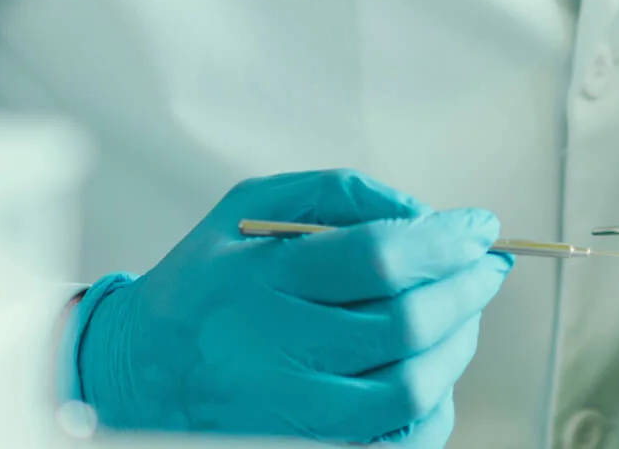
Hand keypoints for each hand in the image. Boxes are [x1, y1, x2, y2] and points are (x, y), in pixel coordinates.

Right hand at [74, 169, 511, 444]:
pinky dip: (430, 408)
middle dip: (466, 291)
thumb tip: (431, 217)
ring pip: (405, 389)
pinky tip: (434, 371)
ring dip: (457, 346)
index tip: (481, 229)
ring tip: (466, 314)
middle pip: (402, 326)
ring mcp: (278, 413)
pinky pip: (389, 440)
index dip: (445, 242)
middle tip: (487, 269)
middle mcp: (265, 351)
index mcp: (255, 280)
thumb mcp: (253, 209)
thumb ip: (344, 196)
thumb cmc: (207, 281)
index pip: (377, 258)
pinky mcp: (291, 446)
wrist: (131, 372)